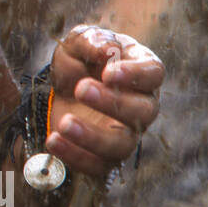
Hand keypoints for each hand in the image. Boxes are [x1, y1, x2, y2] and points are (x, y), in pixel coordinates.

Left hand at [45, 25, 163, 177]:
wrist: (59, 90)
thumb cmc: (80, 61)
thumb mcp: (78, 42)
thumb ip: (93, 40)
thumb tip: (108, 50)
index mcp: (141, 71)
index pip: (154, 73)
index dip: (135, 75)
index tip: (109, 73)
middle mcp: (142, 106)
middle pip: (143, 111)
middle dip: (113, 102)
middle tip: (81, 89)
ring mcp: (126, 134)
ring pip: (123, 144)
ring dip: (93, 136)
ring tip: (64, 123)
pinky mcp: (105, 157)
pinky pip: (99, 166)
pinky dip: (75, 156)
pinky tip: (54, 141)